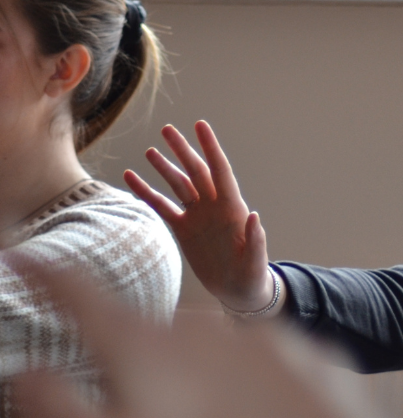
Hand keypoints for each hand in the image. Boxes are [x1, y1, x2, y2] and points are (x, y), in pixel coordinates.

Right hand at [124, 122, 273, 311]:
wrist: (238, 292)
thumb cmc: (252, 276)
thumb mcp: (255, 261)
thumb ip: (255, 240)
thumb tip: (254, 215)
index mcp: (233, 208)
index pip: (220, 170)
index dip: (211, 148)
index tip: (201, 125)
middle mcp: (214, 207)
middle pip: (196, 171)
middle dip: (183, 150)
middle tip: (167, 129)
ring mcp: (197, 216)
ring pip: (178, 185)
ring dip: (165, 168)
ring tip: (150, 151)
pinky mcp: (183, 229)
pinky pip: (162, 207)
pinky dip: (147, 193)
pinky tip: (131, 178)